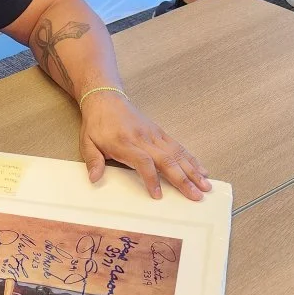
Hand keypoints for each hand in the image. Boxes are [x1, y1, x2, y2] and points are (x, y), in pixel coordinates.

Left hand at [78, 91, 209, 199]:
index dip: (151, 178)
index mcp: (125, 143)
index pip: (143, 162)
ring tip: (206, 185)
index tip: (157, 195)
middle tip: (197, 195)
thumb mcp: (87, 142)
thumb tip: (94, 179)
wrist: (105, 98)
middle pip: (167, 160)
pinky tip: (202, 170)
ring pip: (177, 154)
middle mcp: (143, 139)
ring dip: (193, 170)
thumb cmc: (96, 123)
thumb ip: (93, 161)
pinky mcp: (160, 132)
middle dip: (184, 179)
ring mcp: (154, 135)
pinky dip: (192, 159)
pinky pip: (178, 147)